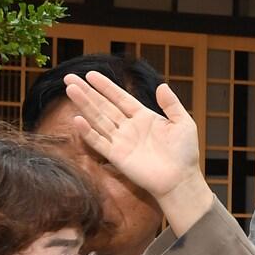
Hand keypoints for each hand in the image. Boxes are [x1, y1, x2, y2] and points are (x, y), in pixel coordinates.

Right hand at [62, 72, 213, 229]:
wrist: (181, 180)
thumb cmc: (185, 154)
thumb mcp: (184, 124)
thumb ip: (172, 105)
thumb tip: (162, 85)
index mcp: (144, 117)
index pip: (120, 98)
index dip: (105, 86)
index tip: (90, 74)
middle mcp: (129, 128)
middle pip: (104, 106)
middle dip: (87, 92)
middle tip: (69, 78)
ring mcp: (122, 141)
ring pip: (98, 120)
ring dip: (84, 105)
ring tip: (71, 89)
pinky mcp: (117, 156)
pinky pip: (99, 142)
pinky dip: (88, 132)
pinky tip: (77, 119)